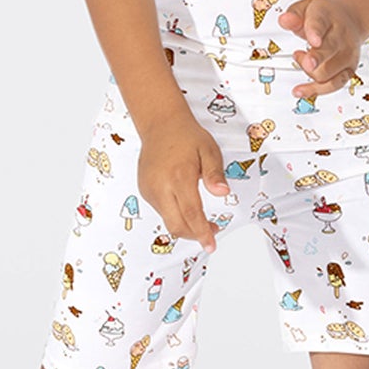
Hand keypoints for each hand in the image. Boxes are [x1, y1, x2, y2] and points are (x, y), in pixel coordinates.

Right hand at [136, 113, 230, 251]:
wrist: (160, 124)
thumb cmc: (185, 136)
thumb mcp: (209, 150)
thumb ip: (216, 174)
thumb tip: (223, 193)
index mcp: (179, 176)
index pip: (192, 214)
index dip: (202, 232)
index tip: (210, 244)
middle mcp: (161, 186)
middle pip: (177, 224)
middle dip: (194, 235)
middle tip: (211, 233)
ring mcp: (150, 190)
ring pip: (168, 220)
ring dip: (185, 225)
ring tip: (201, 219)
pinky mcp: (144, 190)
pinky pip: (161, 211)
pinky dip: (175, 215)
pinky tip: (185, 206)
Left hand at [277, 0, 364, 98]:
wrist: (350, 20)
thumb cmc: (325, 16)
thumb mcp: (306, 8)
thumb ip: (294, 15)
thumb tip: (285, 20)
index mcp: (327, 16)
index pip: (320, 23)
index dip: (315, 33)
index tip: (313, 41)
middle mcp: (341, 36)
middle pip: (329, 49)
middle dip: (315, 58)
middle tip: (301, 58)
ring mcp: (347, 54)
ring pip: (326, 72)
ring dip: (308, 70)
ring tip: (302, 57)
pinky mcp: (349, 69)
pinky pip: (333, 85)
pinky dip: (316, 90)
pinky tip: (300, 90)